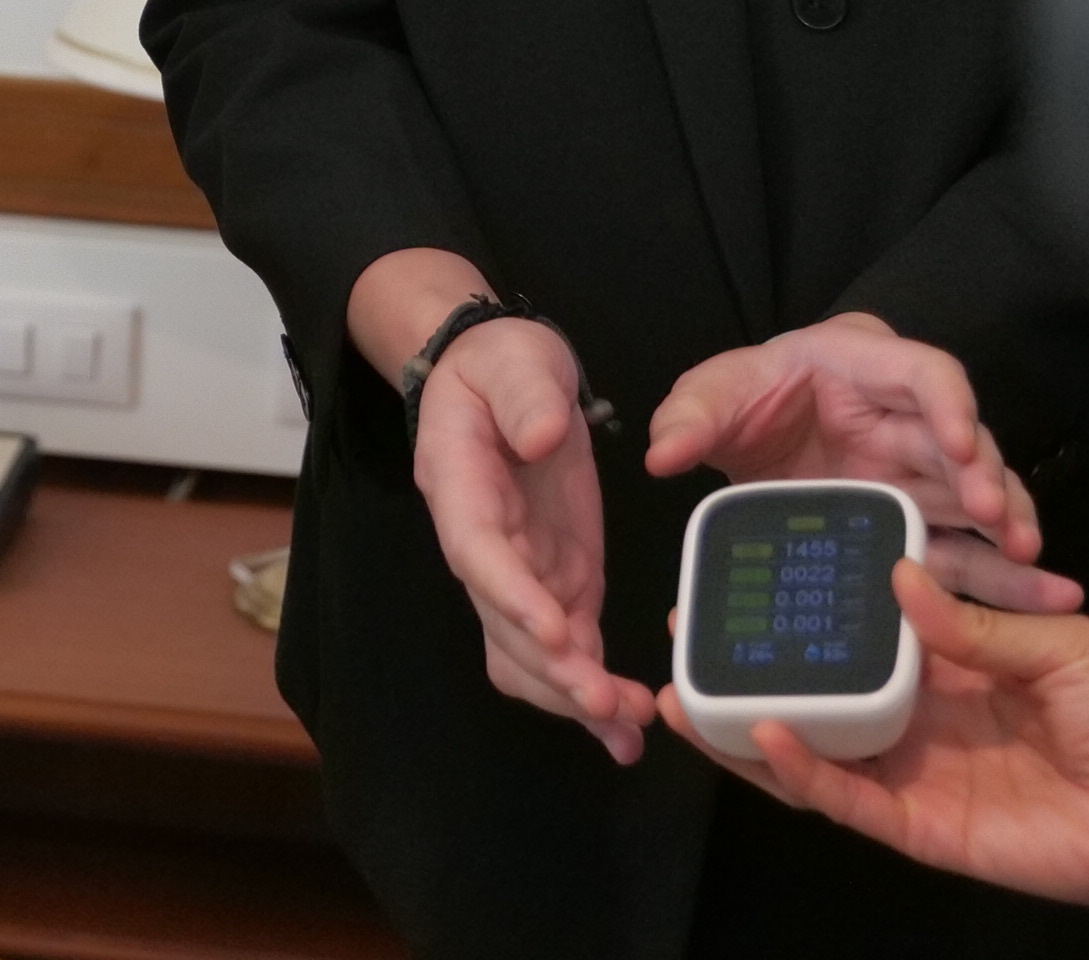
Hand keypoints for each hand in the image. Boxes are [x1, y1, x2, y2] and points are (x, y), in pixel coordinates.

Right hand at [417, 313, 647, 761]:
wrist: (503, 376)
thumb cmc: (502, 364)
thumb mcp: (514, 359)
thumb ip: (526, 395)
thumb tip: (541, 436)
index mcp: (461, 488)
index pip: (479, 553)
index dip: (512, 597)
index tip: (557, 633)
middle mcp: (483, 545)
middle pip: (503, 624)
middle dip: (553, 669)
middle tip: (609, 703)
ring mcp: (521, 572)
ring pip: (528, 655)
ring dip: (571, 696)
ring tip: (627, 728)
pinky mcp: (559, 583)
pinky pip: (567, 651)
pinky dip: (592, 694)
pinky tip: (628, 729)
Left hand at [649, 316, 1082, 612]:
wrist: (748, 440)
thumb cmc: (744, 400)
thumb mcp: (711, 398)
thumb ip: (688, 418)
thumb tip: (662, 453)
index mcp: (865, 364)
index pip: (924, 372)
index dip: (949, 405)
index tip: (961, 444)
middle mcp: (907, 413)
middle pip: (965, 439)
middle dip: (987, 477)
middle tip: (997, 521)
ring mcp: (919, 466)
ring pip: (978, 492)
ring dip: (1007, 523)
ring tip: (1028, 563)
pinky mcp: (919, 513)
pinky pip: (964, 538)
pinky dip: (996, 564)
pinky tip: (1030, 592)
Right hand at [661, 557, 1088, 911]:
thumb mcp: (1060, 645)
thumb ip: (975, 621)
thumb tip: (896, 577)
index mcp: (947, 666)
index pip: (855, 635)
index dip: (800, 611)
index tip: (742, 579)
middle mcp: (915, 718)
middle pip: (813, 693)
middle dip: (746, 669)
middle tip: (684, 639)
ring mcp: (911, 774)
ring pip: (810, 749)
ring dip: (745, 726)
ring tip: (684, 698)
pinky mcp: (918, 826)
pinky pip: (846, 800)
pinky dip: (800, 772)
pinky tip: (762, 735)